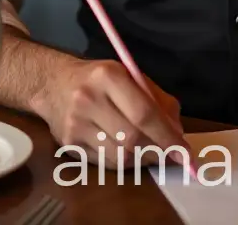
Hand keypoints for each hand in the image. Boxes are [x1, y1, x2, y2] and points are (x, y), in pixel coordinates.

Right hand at [35, 57, 189, 170]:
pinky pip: (105, 163)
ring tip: (151, 151)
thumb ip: (156, 98)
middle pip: (132, 138)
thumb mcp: (129, 74)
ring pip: (119, 156)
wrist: (53, 83)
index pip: (144, 113)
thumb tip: (177, 130)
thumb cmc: (99, 78)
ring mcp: (76, 125)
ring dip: (142, 159)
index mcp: (109, 76)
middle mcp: (89, 100)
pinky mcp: (69, 145)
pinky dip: (125, 161)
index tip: (183, 150)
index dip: (167, 135)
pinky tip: (130, 152)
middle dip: (157, 150)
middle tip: (171, 154)